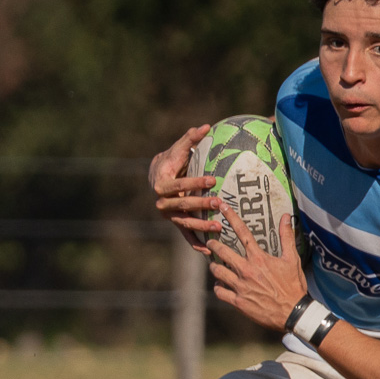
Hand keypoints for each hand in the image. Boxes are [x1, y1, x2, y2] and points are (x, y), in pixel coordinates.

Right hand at [150, 123, 220, 251]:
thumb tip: (206, 126)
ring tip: (219, 228)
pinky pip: (186, 236)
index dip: (195, 182)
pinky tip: (209, 251)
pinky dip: (196, 244)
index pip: (178, 185)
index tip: (213, 180)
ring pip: (185, 223)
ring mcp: (169, 215)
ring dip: (201, 227)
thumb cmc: (172, 160)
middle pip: (182, 205)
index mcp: (161, 183)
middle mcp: (162, 202)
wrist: (159, 175)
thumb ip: (191, 138)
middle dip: (201, 205)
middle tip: (220, 204)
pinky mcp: (176, 223)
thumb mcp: (179, 148)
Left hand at [209, 210, 307, 329]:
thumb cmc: (293, 285)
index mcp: (258, 258)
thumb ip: (287, 237)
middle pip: (222, 251)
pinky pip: (220, 292)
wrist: (293, 312)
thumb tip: (287, 217)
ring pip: (217, 271)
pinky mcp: (238, 301)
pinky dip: (219, 287)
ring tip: (215, 265)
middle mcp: (246, 270)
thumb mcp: (292, 259)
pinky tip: (220, 285)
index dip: (231, 217)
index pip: (242, 232)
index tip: (222, 207)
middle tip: (210, 242)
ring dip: (215, 266)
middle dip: (213, 245)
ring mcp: (240, 286)